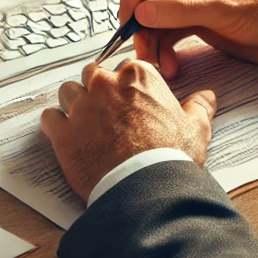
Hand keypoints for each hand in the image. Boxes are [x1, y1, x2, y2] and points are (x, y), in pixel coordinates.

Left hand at [40, 60, 215, 202]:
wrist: (145, 190)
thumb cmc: (170, 160)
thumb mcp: (195, 131)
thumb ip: (199, 108)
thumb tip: (207, 96)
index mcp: (137, 77)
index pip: (126, 67)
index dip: (127, 86)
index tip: (131, 102)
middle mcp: (105, 84)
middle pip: (93, 74)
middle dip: (98, 90)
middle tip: (108, 114)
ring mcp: (81, 106)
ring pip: (68, 92)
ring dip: (74, 105)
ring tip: (87, 125)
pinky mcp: (62, 131)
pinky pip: (50, 118)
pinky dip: (55, 126)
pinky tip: (68, 138)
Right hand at [120, 0, 257, 77]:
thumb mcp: (224, 8)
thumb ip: (181, 9)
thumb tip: (141, 12)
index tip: (130, 17)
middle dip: (141, 21)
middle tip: (140, 47)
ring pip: (155, 15)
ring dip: (151, 39)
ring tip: (155, 63)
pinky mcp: (196, 19)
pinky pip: (168, 31)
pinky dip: (165, 48)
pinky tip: (169, 65)